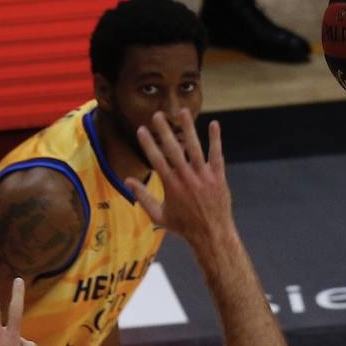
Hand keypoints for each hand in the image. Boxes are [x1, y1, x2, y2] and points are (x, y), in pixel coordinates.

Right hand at [124, 109, 232, 247]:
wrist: (211, 234)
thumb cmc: (183, 226)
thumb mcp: (158, 215)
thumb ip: (142, 197)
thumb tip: (127, 181)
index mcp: (171, 185)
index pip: (156, 159)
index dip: (147, 143)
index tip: (141, 129)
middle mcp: (186, 178)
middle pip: (173, 149)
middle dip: (164, 130)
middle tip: (157, 114)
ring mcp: (203, 176)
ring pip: (195, 147)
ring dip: (188, 128)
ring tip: (182, 111)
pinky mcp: (218, 177)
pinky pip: (216, 154)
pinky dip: (215, 139)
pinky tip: (214, 124)